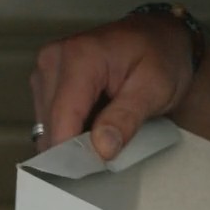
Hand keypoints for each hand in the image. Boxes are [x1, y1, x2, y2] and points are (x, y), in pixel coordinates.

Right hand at [31, 13, 196, 159]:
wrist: (161, 37)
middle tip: (111, 151)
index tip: (94, 172)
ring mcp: (47, 70)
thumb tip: (101, 149)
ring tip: (107, 132)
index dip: (74, 152)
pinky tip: (96, 125)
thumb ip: (126, 118)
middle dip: (76, 146)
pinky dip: (72, 129)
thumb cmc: (162, 57)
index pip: (63, 117)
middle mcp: (53, 59)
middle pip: (52, 124)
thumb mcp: (155, 88)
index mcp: (79, 56)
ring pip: (48, 126)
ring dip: (74, 139)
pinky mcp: (47, 81)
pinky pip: (51, 119)